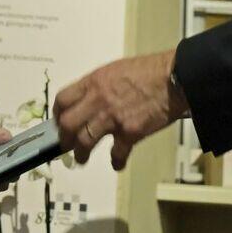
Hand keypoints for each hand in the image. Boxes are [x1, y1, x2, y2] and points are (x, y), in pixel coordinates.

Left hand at [52, 49, 188, 170]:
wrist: (174, 77)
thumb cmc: (148, 70)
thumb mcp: (116, 69)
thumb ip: (100, 85)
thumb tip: (90, 98)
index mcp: (94, 82)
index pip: (63, 99)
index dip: (58, 113)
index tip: (60, 120)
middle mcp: (98, 100)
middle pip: (67, 124)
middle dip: (64, 137)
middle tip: (66, 143)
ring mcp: (112, 118)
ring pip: (84, 142)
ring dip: (81, 154)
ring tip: (81, 158)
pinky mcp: (130, 133)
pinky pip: (116, 154)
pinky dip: (116, 161)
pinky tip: (116, 163)